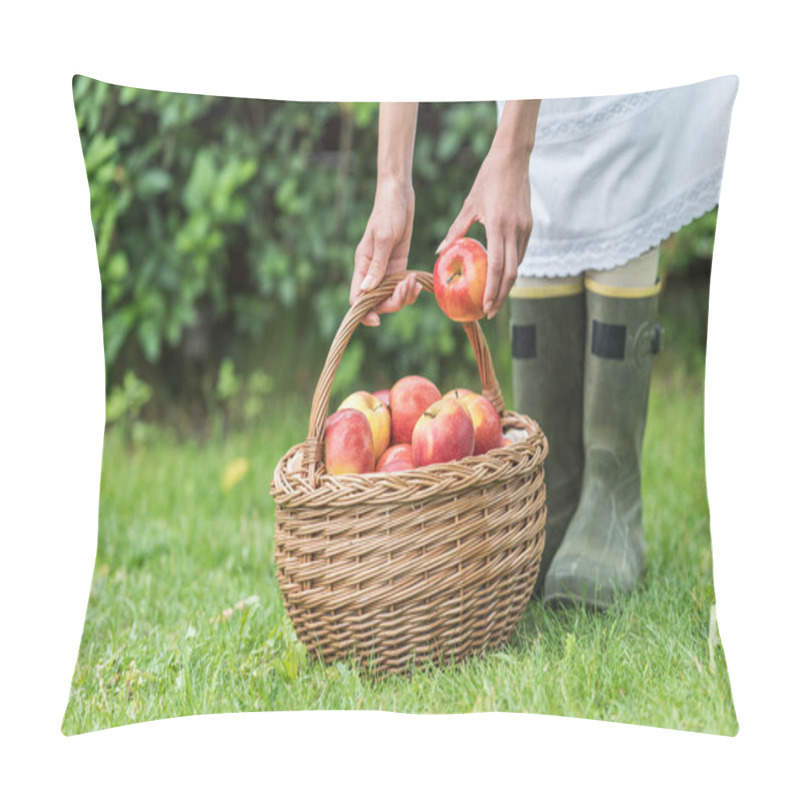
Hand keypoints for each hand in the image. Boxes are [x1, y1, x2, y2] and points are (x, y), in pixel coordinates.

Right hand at [351, 178, 421, 325]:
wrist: (400, 195)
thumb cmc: (388, 212)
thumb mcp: (383, 238)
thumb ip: (376, 265)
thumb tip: (367, 291)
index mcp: (361, 265)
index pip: (357, 298)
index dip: (365, 313)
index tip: (377, 321)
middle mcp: (371, 270)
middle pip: (377, 301)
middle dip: (393, 302)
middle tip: (408, 289)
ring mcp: (385, 269)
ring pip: (391, 295)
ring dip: (404, 295)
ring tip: (415, 283)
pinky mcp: (398, 264)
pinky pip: (402, 285)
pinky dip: (410, 288)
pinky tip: (418, 282)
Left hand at [436, 147, 532, 319]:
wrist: (513, 159)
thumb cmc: (487, 180)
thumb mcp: (469, 206)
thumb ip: (456, 231)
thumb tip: (440, 252)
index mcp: (498, 226)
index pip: (497, 268)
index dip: (492, 291)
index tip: (485, 307)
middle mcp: (514, 231)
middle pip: (511, 274)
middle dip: (501, 296)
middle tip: (489, 311)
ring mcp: (525, 229)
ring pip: (518, 265)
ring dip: (507, 284)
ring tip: (494, 297)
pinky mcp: (529, 225)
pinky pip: (521, 253)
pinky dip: (511, 267)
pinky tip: (501, 275)